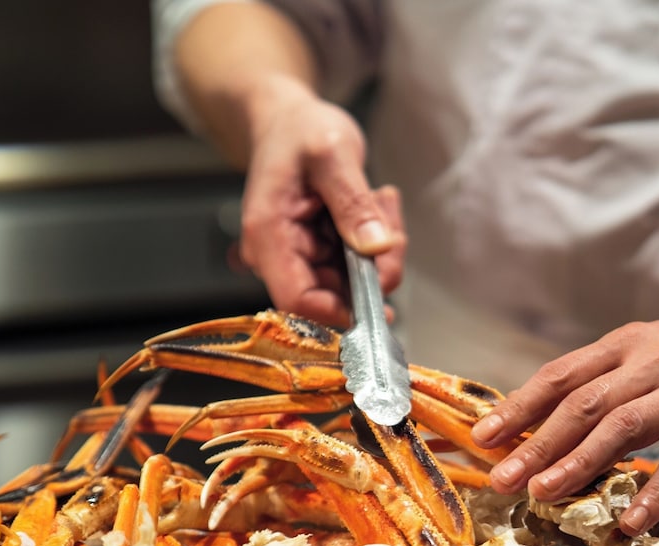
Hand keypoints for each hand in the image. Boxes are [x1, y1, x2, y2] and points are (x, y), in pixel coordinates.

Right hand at [237, 82, 405, 327]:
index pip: (298, 301)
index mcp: (268, 236)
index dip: (341, 310)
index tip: (381, 295)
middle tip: (390, 220)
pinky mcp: (323, 255)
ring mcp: (303, 259)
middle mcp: (280, 257)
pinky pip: (361, 267)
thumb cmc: (301, 130)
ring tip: (381, 200)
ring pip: (355, 284)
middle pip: (335, 297)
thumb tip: (375, 246)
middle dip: (376, 268)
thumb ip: (353, 201)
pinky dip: (379, 241)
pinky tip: (376, 203)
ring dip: (382, 250)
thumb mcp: (331, 154)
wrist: (291, 122)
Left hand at [470, 316, 658, 535]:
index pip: (562, 375)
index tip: (482, 436)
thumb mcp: (651, 353)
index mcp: (627, 345)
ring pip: (624, 427)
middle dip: (537, 442)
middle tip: (501, 477)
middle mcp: (653, 362)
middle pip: (584, 403)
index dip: (520, 406)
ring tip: (544, 493)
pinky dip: (655, 492)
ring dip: (580, 463)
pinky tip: (630, 521)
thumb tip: (541, 421)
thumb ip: (605, 380)